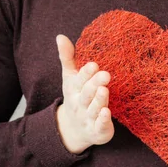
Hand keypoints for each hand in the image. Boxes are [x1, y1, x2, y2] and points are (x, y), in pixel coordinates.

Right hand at [55, 34, 113, 153]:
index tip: (94, 64)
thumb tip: (60, 36)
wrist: (74, 130)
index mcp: (74, 89)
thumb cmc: (76, 95)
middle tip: (106, 74)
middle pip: (87, 93)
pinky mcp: (97, 130)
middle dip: (94, 84)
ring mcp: (88, 117)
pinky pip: (99, 126)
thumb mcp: (70, 77)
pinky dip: (102, 120)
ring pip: (93, 109)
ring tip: (105, 90)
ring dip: (99, 100)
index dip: (86, 73)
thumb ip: (67, 57)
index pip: (79, 80)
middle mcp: (80, 103)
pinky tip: (107, 113)